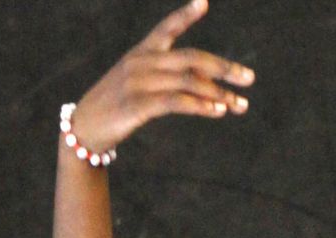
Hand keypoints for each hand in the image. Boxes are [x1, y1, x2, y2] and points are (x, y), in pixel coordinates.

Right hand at [69, 0, 252, 153]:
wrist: (86, 128)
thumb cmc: (118, 107)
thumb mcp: (142, 86)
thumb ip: (171, 81)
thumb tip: (211, 89)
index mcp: (142, 52)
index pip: (167, 28)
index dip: (186, 15)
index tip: (204, 1)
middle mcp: (141, 61)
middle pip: (191, 59)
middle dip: (224, 68)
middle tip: (249, 79)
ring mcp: (138, 82)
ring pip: (188, 81)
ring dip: (219, 94)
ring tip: (240, 105)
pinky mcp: (137, 104)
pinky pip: (176, 101)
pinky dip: (200, 106)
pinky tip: (219, 111)